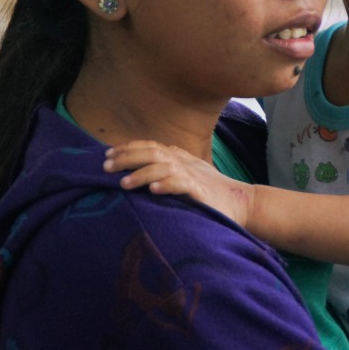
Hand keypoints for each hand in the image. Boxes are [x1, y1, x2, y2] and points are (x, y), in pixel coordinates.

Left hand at [104, 140, 253, 226]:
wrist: (242, 203)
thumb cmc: (211, 191)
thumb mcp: (188, 174)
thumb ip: (170, 165)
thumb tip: (144, 162)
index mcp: (179, 158)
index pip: (150, 146)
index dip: (129, 147)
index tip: (107, 155)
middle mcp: (184, 163)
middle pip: (152, 152)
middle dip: (127, 157)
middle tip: (106, 167)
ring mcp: (193, 177)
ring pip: (164, 167)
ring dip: (142, 173)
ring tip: (123, 184)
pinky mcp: (201, 193)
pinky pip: (182, 185)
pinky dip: (167, 185)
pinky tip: (153, 190)